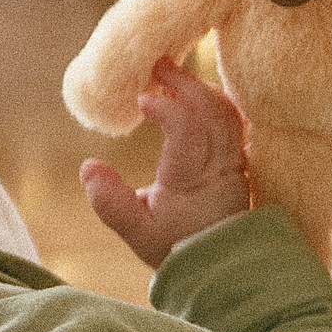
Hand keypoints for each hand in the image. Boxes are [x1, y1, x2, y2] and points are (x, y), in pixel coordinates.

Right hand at [80, 58, 250, 267]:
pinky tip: (198, 94)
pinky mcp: (242, 163)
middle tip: (158, 64)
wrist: (220, 266)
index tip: (142, 98)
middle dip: (186, 83)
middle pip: (214, 113)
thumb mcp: (136, 232)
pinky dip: (219, 102)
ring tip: (174, 76)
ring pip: (229, 115)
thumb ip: (109, 202)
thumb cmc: (175, 247)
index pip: (188, 132)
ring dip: (202, 89)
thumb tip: (88, 166)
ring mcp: (236, 164)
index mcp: (191, 182)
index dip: (167, 108)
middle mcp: (220, 168)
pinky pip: (237, 123)